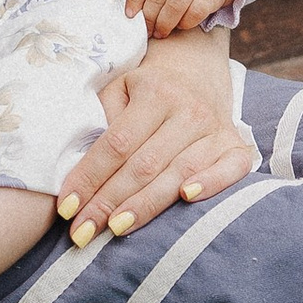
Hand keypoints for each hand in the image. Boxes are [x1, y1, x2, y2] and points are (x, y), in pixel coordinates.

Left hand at [57, 31, 256, 244]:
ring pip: (178, 173)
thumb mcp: (119, 89)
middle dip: (109, 202)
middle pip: (144, 165)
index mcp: (155, 93)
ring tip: (116, 228)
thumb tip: (78, 169)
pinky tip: (187, 199)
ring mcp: (216, 128)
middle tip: (83, 231)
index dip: (90, 177)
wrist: (197, 71)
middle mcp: (189, 110)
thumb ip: (101, 121)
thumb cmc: (147, 89)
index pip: (116, 143)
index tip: (66, 207)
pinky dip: (212, 184)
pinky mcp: (235, 145)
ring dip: (145, 205)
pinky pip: (230, 170)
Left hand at [126, 0, 236, 37]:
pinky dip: (185, 23)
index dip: (133, 0)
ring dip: (164, 24)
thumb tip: (130, 11)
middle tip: (147, 30)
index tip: (130, 16)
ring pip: (174, 7)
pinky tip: (180, 25)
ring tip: (160, 33)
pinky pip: (195, 13)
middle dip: (149, 19)